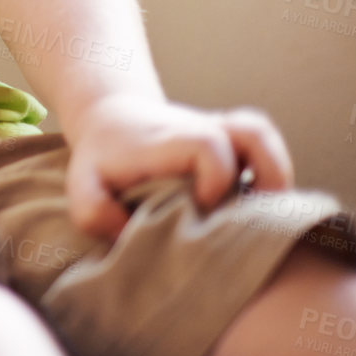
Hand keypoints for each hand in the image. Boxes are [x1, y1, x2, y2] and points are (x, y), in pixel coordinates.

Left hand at [63, 93, 293, 240]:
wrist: (111, 121)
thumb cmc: (100, 160)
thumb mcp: (81, 186)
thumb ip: (94, 213)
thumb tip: (129, 235)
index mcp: (166, 142)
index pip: (208, 146)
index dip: (216, 178)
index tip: (201, 205)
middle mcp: (198, 129)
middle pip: (252, 135)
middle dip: (260, 180)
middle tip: (244, 220)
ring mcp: (217, 130)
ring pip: (262, 134)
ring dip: (274, 174)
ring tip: (265, 213)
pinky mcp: (230, 139)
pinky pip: (265, 144)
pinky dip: (272, 172)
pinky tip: (258, 205)